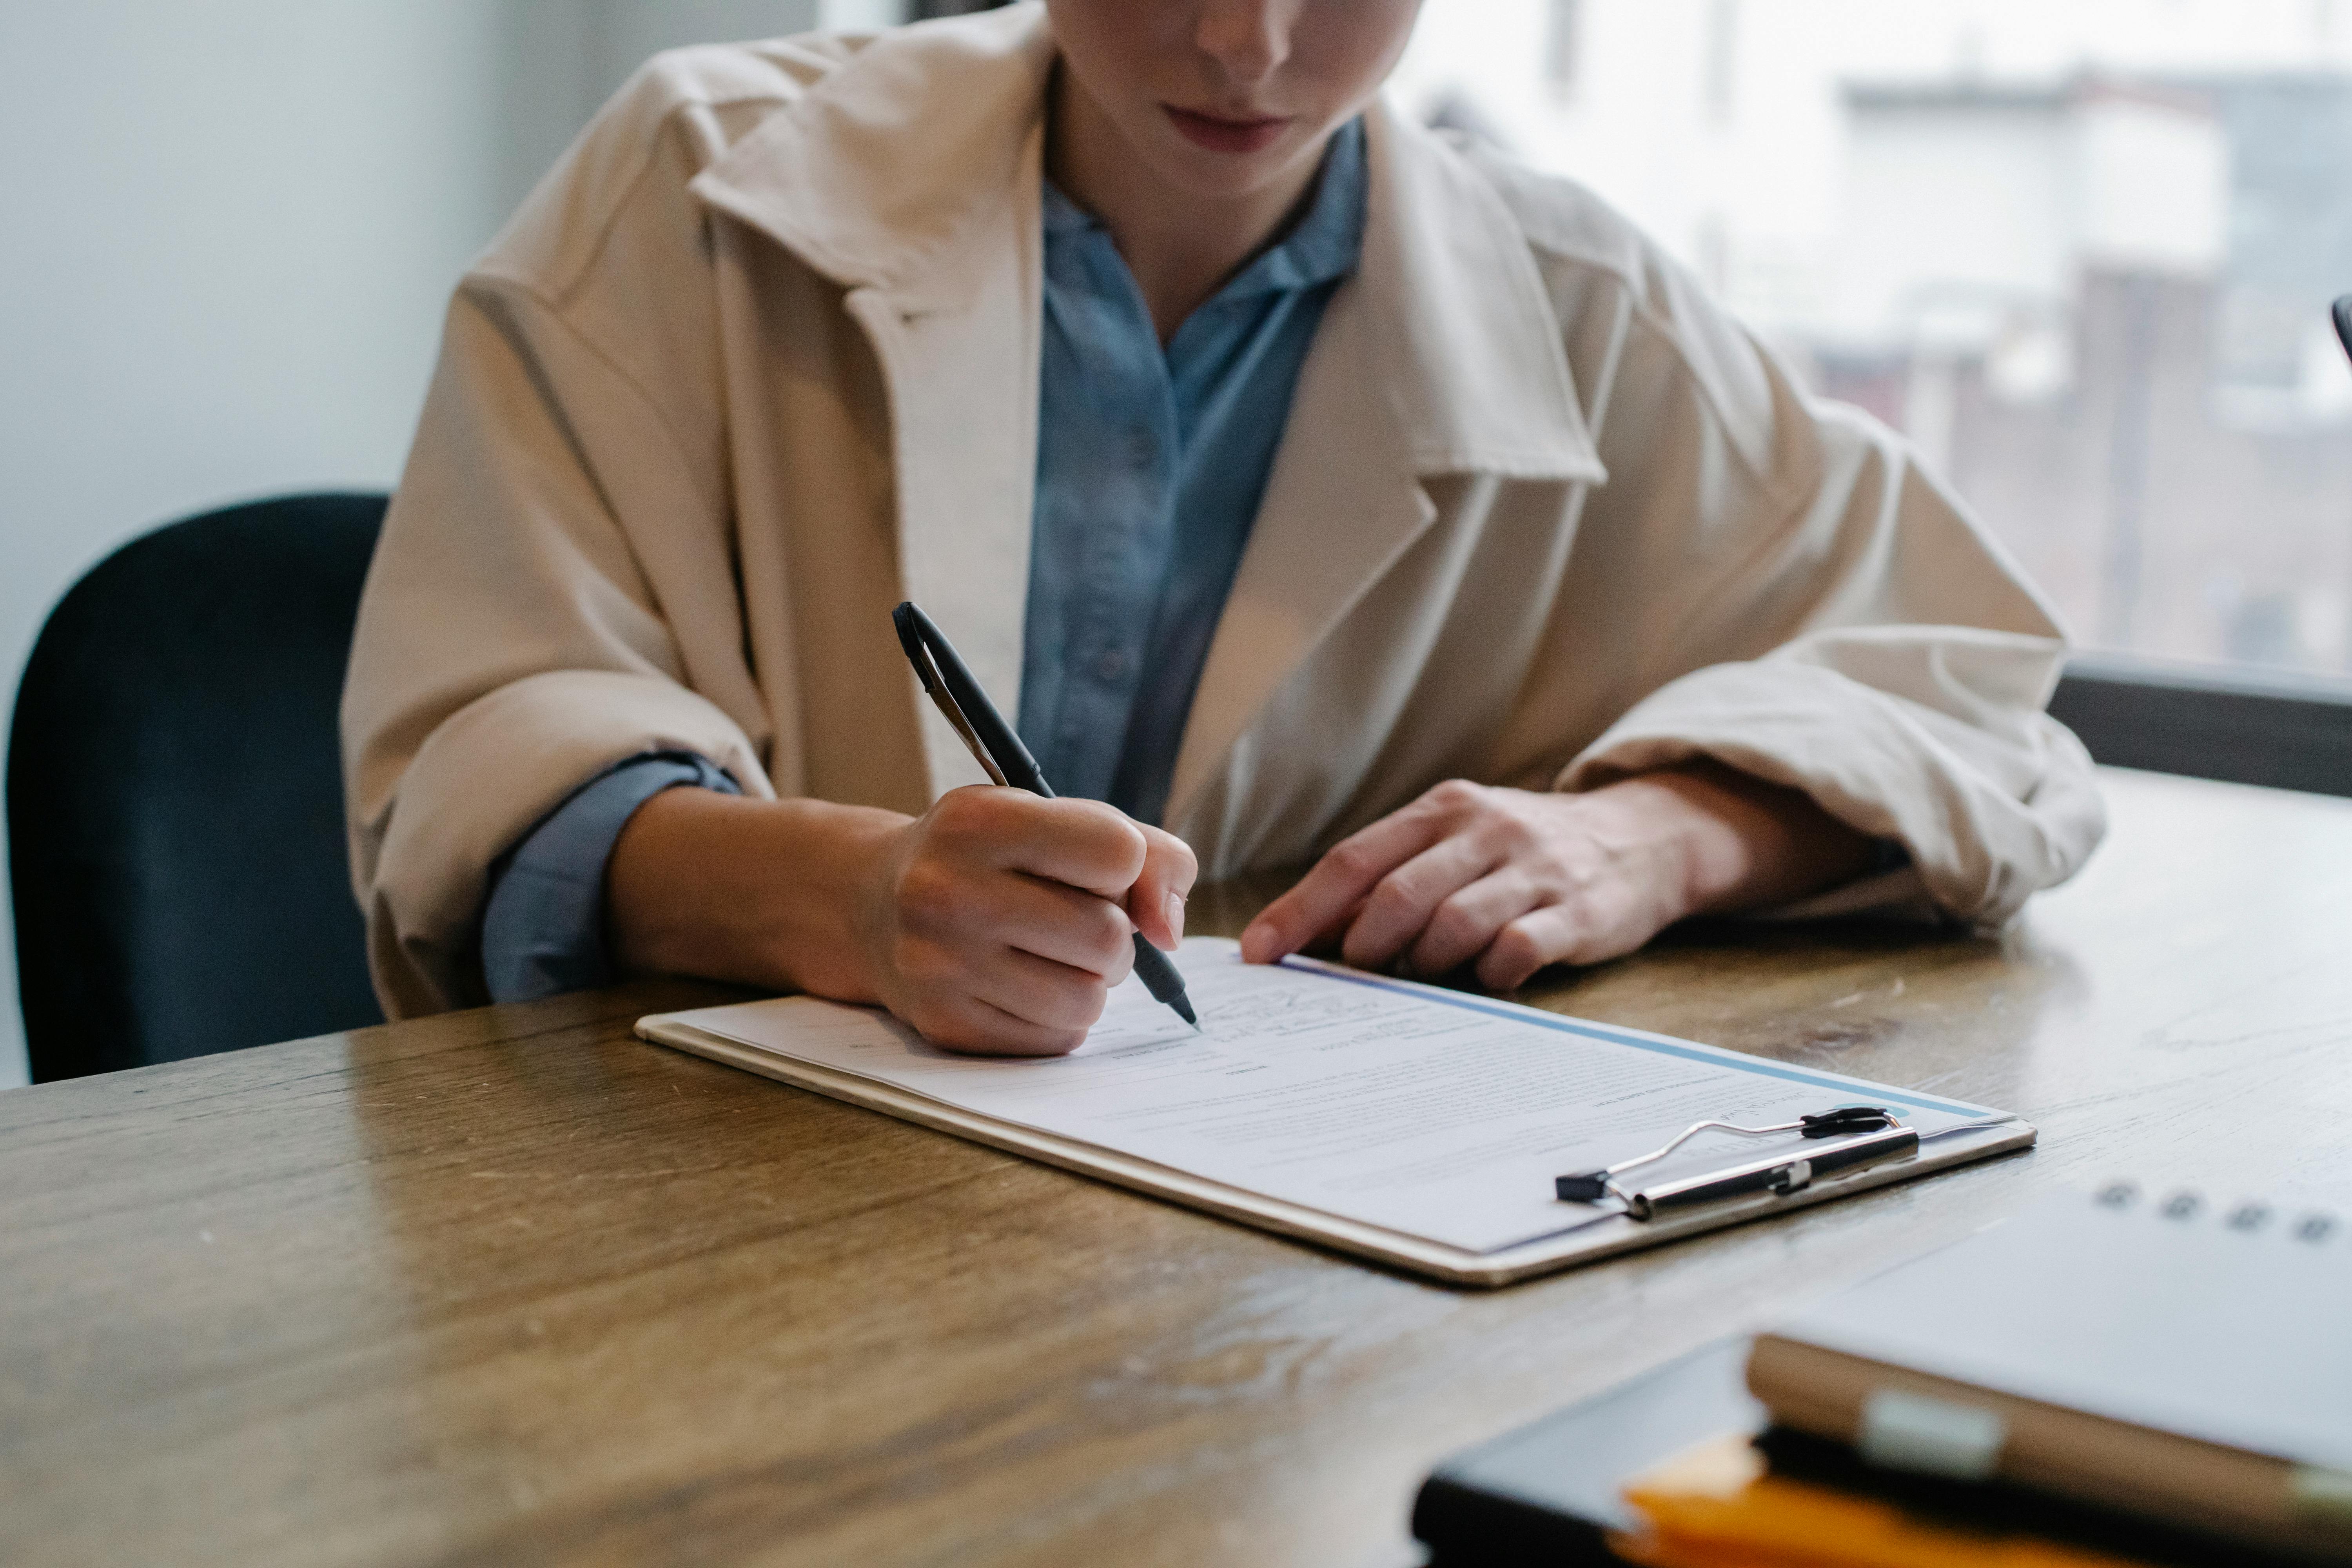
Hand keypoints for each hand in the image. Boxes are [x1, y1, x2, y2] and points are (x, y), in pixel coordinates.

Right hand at [855, 788, 1195, 1055]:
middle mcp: (948, 891)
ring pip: (1087, 998)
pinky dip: (1060, 1018)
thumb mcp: (1056, 820)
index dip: (1125, 867)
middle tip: (1080, 924)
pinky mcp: (944, 1024)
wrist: (874, 905)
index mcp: (980, 821)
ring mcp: (939, 964)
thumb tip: (1170, 931)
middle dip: (1114, 935)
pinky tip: (1024, 987)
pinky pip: (1056, 1039)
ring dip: (1091, 983)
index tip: (1095, 870)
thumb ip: (1147, 853)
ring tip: (1054, 957)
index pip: (1118, 852)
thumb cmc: (990, 858)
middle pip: (1107, 936)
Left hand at [1238, 769, 1871, 990]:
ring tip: (1422, 978)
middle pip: (1397, 894)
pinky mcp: (1577, 911)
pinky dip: (1489, 974)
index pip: (1353, 860)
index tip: (1258, 953)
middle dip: (1361, 945)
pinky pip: (1517, 950)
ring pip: (1452, 924)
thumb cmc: (1521, 853)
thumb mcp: (1454, 842)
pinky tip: (1486, 979)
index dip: (1300, 910)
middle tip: (1350, 976)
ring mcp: (1533, 869)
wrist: (1640, 839)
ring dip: (1422, 964)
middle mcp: (1485, 830)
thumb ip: (1388, 877)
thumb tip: (1303, 931)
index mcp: (1442, 810)